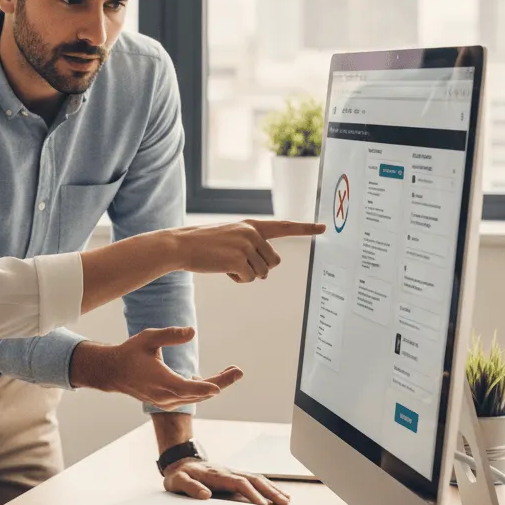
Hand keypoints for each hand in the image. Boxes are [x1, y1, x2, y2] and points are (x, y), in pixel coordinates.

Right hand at [70, 328, 242, 408]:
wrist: (113, 372)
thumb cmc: (131, 352)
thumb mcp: (148, 338)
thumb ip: (170, 335)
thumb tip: (192, 332)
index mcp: (161, 381)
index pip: (187, 387)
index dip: (204, 387)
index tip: (219, 387)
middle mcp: (165, 396)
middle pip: (199, 393)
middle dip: (221, 381)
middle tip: (239, 371)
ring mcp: (166, 402)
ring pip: (196, 396)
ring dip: (215, 385)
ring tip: (233, 372)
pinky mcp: (166, 402)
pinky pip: (189, 397)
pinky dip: (202, 389)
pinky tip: (212, 380)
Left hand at [162, 458, 290, 504]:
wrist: (179, 462)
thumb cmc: (179, 475)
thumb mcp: (178, 481)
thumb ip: (189, 487)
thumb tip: (205, 494)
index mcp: (216, 474)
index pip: (239, 483)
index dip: (252, 494)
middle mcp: (227, 472)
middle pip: (253, 479)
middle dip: (269, 491)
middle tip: (283, 503)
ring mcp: (231, 473)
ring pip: (256, 478)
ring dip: (271, 488)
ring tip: (286, 500)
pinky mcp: (233, 476)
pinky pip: (253, 480)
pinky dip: (266, 486)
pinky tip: (275, 493)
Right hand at [171, 219, 325, 282]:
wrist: (180, 245)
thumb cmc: (203, 244)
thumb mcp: (229, 235)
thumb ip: (251, 243)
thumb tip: (268, 267)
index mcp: (251, 225)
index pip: (283, 226)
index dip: (305, 228)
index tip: (323, 227)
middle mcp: (252, 233)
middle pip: (274, 262)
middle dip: (259, 268)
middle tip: (237, 263)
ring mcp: (246, 246)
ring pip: (262, 273)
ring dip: (246, 274)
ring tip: (225, 263)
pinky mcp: (238, 260)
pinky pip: (248, 279)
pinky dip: (237, 279)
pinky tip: (222, 269)